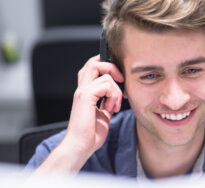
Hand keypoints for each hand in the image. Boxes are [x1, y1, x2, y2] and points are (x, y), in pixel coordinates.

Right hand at [34, 55, 123, 173]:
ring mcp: (82, 91)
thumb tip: (117, 95)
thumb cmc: (90, 134)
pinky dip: (114, 96)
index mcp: (85, 91)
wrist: (80, 146)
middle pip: (95, 62)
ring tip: (113, 106)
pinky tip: (110, 109)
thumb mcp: (103, 113)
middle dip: (112, 69)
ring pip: (104, 73)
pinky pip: (106, 84)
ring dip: (116, 90)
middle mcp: (82, 88)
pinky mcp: (85, 96)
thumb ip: (107, 101)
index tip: (120, 79)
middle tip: (121, 82)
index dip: (107, 66)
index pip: (92, 67)